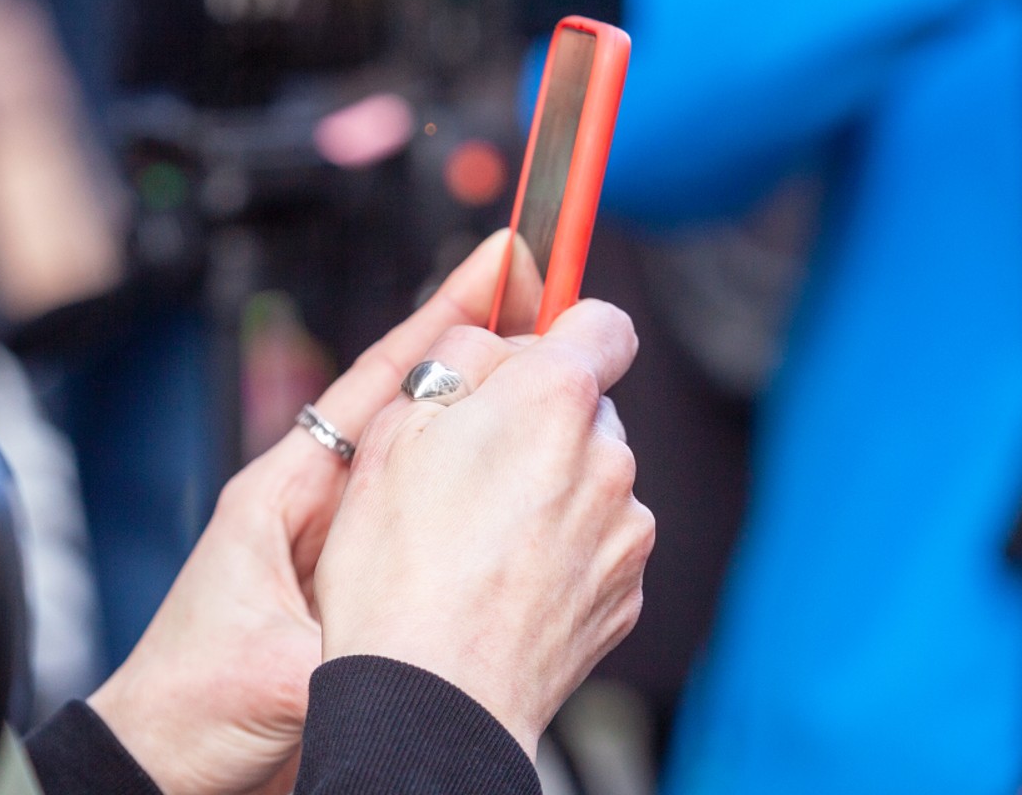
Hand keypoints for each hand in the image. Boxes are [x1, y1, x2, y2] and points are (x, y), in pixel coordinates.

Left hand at [87, 234, 514, 794]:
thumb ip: (342, 641)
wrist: (161, 771)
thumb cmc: (188, 708)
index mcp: (284, 495)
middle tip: (559, 315)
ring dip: (491, 433)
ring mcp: (341, 551)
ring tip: (565, 397)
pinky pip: (435, 536)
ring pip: (433, 470)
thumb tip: (411, 624)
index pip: (376, 381)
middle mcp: (316, 510)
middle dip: (485, 359)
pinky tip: (533, 505)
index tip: (501, 262)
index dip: (442, 316)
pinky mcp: (360, 600)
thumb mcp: (271, 670)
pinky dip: (486, 511)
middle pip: (417, 411)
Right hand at [315, 299, 652, 754]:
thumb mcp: (394, 430)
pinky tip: (504, 582)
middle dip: (539, 422)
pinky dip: (562, 552)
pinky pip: (598, 544)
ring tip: (477, 540)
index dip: (565, 331)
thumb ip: (457, 360)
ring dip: (550, 491)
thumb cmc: (396, 571)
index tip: (533, 356)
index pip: (602, 323)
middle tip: (468, 467)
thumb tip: (496, 345)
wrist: (433, 699)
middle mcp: (607, 453)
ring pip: (591, 479)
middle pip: (586, 407)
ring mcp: (625, 527)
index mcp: (552, 398)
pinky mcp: (627, 589)